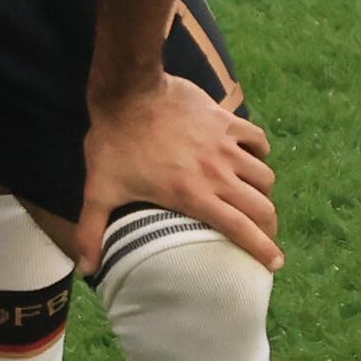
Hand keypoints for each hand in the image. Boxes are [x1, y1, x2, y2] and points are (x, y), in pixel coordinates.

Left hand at [75, 72, 277, 272]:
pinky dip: (260, 152)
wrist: (127, 91)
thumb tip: (85, 268)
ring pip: (264, 175)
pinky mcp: (226, 121)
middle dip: (269, 225)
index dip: (262, 249)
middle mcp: (217, 173)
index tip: (275, 263)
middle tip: (264, 233)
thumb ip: (92, 230)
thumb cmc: (114, 142)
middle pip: (261, 206)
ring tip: (256, 198)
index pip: (240, 229)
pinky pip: (258, 139)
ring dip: (263, 191)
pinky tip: (252, 157)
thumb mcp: (99, 189)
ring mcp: (225, 145)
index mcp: (192, 195)